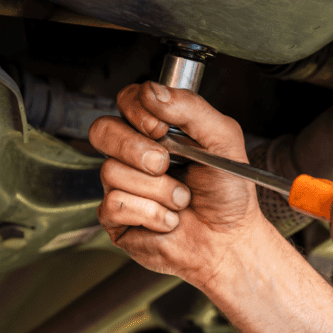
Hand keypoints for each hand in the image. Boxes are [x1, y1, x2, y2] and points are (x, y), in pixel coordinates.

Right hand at [89, 82, 267, 286]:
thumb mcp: (223, 139)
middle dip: (137, 149)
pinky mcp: (116, 217)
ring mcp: (121, 184)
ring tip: (181, 199)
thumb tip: (152, 92)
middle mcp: (133, 153)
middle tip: (166, 164)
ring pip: (112, 171)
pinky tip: (168, 219)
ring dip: (158, 190)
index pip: (125, 100)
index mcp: (156, 129)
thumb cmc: (228, 192)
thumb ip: (191, 108)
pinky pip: (116, 204)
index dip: (137, 111)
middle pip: (102, 130)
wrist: (229, 240)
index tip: (160, 128)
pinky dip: (152, 214)